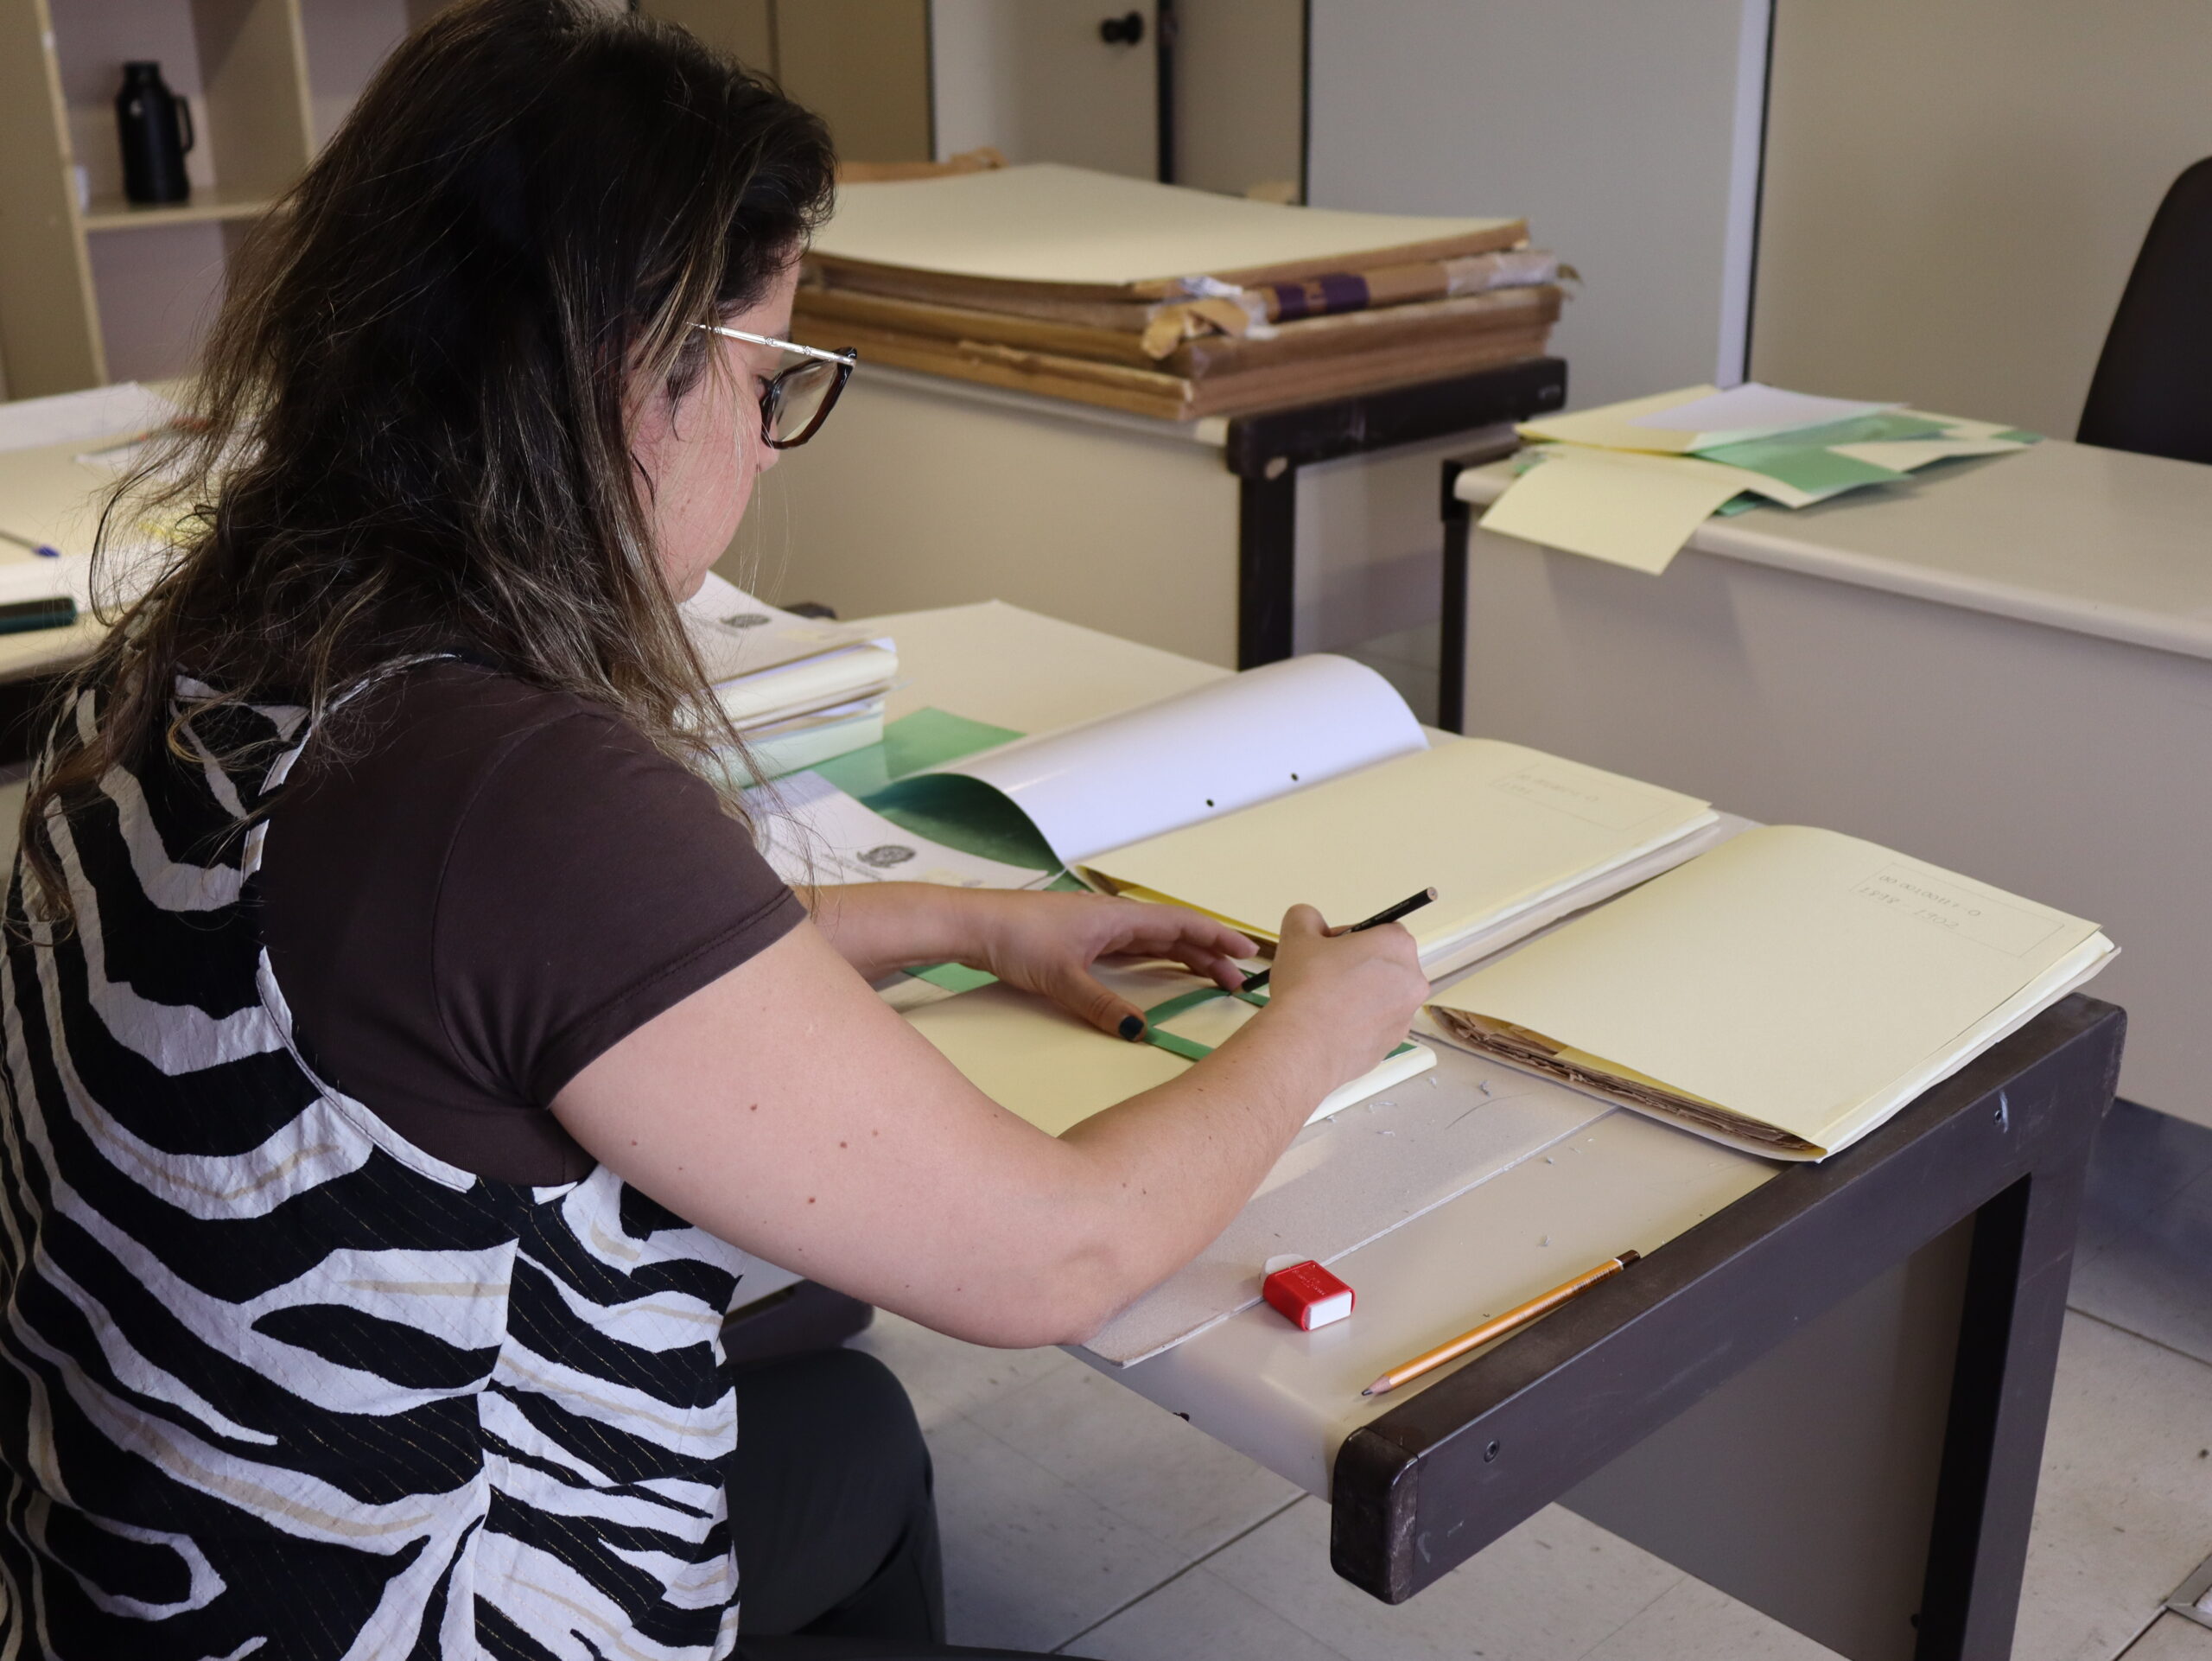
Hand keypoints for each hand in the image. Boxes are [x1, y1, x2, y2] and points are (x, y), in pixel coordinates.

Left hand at [969, 891, 1256, 1037]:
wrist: (974, 925)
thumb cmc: (1015, 938)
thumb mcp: (1062, 978)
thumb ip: (1102, 1005)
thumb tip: (1138, 1031)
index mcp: (1118, 918)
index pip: (1182, 925)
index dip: (1218, 937)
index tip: (1249, 952)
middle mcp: (1114, 918)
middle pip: (1175, 934)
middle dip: (1209, 955)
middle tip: (1238, 981)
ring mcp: (1099, 928)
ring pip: (1155, 941)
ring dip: (1185, 957)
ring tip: (1212, 979)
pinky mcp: (1083, 939)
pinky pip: (1134, 948)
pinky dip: (1157, 959)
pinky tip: (1164, 971)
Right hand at [1252, 903, 1428, 1082]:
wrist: (1303, 1046)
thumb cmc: (1307, 988)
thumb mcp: (1297, 935)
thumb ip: (1306, 917)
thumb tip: (1312, 923)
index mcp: (1397, 945)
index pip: (1380, 930)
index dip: (1351, 937)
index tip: (1328, 949)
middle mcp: (1412, 980)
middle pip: (1385, 964)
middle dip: (1357, 967)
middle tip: (1323, 976)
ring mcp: (1405, 1016)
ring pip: (1381, 997)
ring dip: (1358, 996)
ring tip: (1323, 1004)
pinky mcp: (1392, 1045)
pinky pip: (1375, 1025)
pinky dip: (1357, 1023)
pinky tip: (1329, 1026)